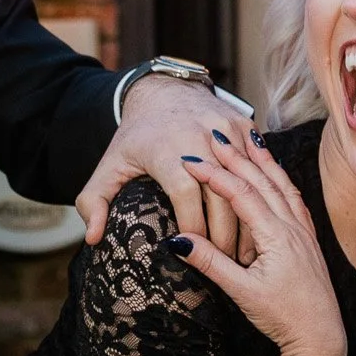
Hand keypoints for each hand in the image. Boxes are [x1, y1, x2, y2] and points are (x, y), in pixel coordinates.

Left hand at [77, 77, 242, 254]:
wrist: (165, 91)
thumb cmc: (137, 137)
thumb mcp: (110, 167)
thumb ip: (93, 202)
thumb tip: (93, 238)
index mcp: (168, 149)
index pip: (187, 197)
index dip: (194, 229)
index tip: (196, 254)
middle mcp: (201, 136)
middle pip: (223, 196)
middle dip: (227, 235)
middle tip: (228, 264)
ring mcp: (227, 130)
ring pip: (248, 184)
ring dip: (251, 221)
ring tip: (246, 251)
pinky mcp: (246, 127)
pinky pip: (259, 168)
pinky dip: (261, 197)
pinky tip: (258, 222)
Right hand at [164, 132, 346, 355]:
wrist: (320, 338)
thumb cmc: (283, 317)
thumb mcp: (241, 292)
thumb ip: (211, 263)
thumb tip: (178, 239)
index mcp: (276, 235)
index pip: (240, 194)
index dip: (214, 174)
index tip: (190, 159)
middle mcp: (292, 227)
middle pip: (262, 181)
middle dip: (238, 156)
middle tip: (215, 135)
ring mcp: (303, 232)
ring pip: (282, 185)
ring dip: (263, 160)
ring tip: (248, 138)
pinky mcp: (308, 240)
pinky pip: (294, 199)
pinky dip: (281, 179)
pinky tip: (276, 174)